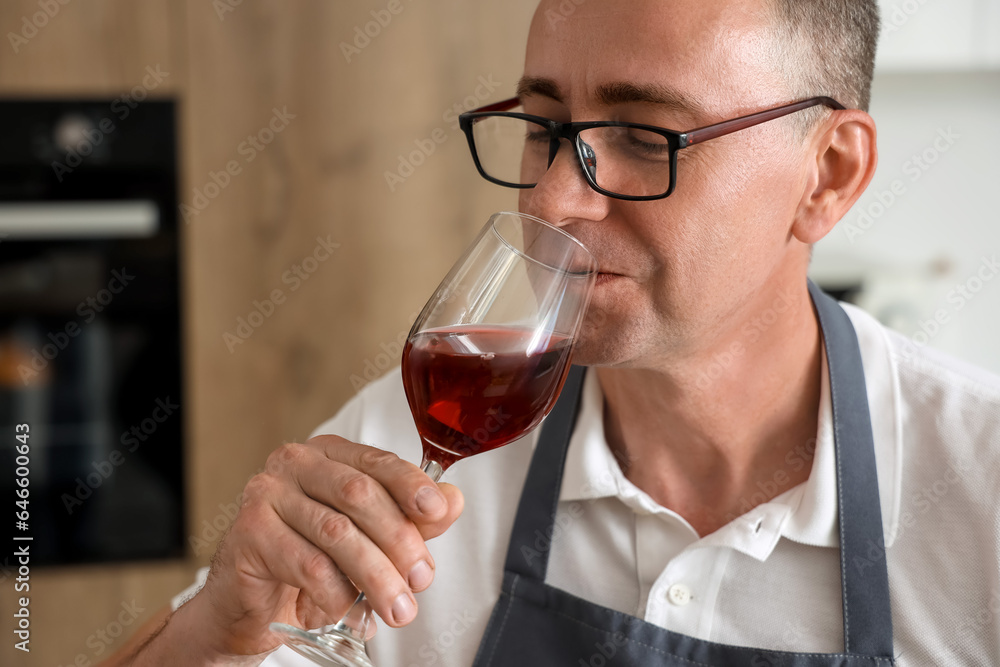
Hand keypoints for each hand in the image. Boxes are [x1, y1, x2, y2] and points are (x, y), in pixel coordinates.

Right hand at [189, 435, 464, 656]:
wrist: (250, 603)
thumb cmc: (310, 560)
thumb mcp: (369, 537)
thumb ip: (410, 517)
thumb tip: (452, 501)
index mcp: (329, 454)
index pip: (377, 461)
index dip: (411, 485)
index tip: (438, 510)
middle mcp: (295, 465)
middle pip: (358, 494)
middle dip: (398, 540)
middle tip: (421, 579)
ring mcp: (267, 495)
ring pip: (336, 533)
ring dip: (376, 576)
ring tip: (398, 608)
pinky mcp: (248, 534)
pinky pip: (306, 565)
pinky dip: (337, 594)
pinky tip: (352, 613)